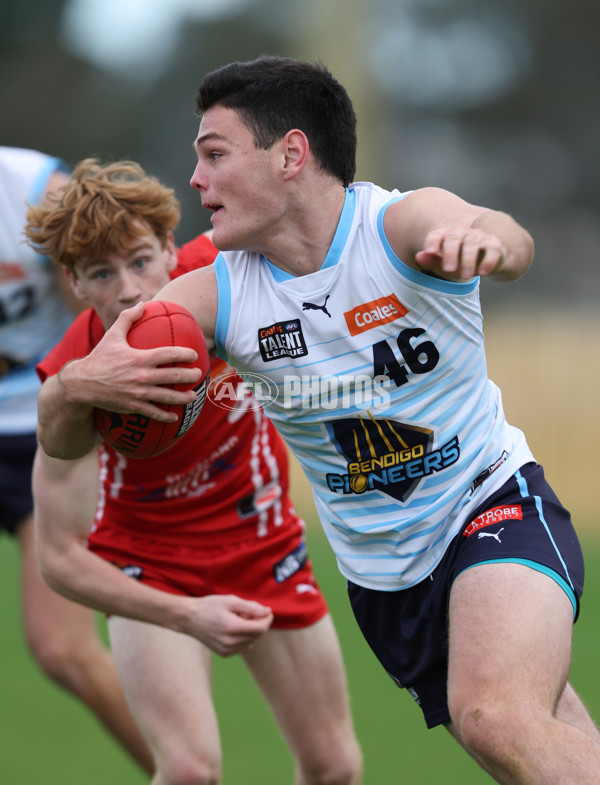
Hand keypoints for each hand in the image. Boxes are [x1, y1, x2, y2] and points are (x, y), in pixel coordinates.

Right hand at [61, 303, 202, 422]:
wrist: (82, 384)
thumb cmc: (100, 358)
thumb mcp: (112, 335)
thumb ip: (128, 318)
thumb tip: (143, 303)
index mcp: (139, 358)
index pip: (168, 355)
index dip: (184, 354)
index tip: (194, 355)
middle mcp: (141, 376)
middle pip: (173, 376)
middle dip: (190, 376)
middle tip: (199, 374)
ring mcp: (138, 393)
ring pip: (167, 397)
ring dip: (184, 397)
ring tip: (193, 396)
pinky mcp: (133, 406)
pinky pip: (154, 412)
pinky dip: (166, 416)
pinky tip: (175, 416)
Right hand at [183, 594, 273, 656]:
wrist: (188, 618)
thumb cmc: (209, 606)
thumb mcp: (230, 600)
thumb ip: (251, 607)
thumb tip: (267, 612)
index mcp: (232, 628)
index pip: (261, 628)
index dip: (267, 619)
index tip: (267, 611)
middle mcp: (230, 643)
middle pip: (257, 635)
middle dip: (259, 623)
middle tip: (248, 611)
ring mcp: (227, 650)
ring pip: (251, 642)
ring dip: (251, 630)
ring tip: (238, 618)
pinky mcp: (224, 654)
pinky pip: (243, 647)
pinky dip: (244, 637)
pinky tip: (234, 628)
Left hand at [415, 224, 505, 279]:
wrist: (484, 262)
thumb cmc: (458, 262)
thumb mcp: (444, 264)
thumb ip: (432, 261)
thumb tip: (418, 256)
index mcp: (446, 235)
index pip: (437, 234)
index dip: (433, 241)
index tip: (430, 251)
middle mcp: (462, 232)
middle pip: (454, 237)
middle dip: (451, 253)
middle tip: (449, 270)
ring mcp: (478, 236)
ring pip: (472, 243)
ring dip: (469, 259)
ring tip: (466, 276)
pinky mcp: (493, 244)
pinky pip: (493, 249)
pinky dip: (489, 261)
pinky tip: (483, 273)